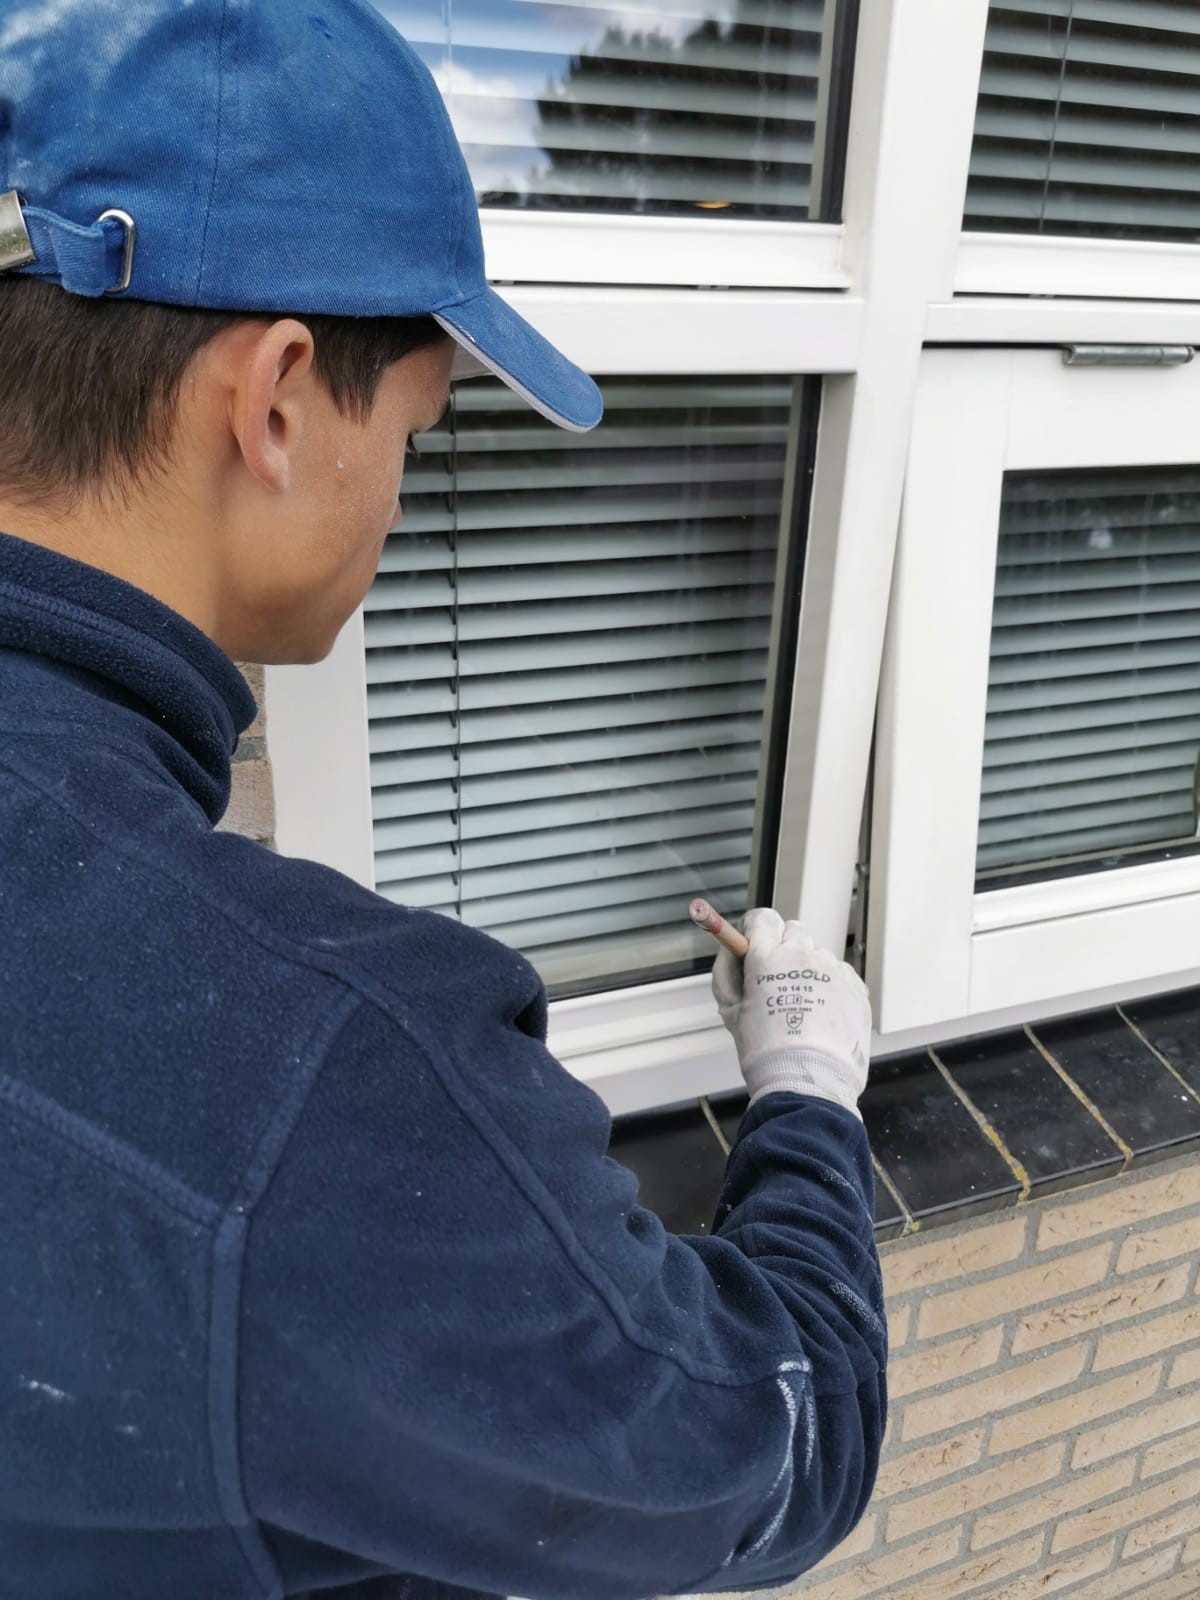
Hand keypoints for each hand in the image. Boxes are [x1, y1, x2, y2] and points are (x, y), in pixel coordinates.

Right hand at [712, 908, 871, 1117]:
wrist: (808, 1081)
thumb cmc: (766, 1050)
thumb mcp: (730, 1010)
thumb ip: (726, 971)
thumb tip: (729, 948)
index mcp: (768, 957)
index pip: (763, 918)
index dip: (756, 928)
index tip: (753, 940)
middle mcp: (803, 955)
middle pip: (793, 930)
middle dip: (783, 946)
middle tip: (776, 978)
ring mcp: (833, 970)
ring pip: (817, 955)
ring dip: (808, 970)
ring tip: (802, 1007)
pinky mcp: (855, 987)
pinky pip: (840, 975)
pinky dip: (830, 987)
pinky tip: (821, 1015)